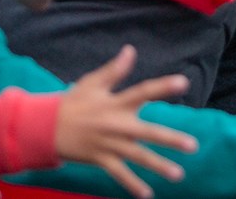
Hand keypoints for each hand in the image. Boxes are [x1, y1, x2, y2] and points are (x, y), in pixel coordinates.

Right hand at [55, 45, 198, 198]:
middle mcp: (116, 125)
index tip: (184, 83)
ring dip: (158, 166)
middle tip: (192, 146)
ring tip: (178, 174)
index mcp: (116, 103)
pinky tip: (147, 195)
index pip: (143, 92)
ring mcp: (108, 144)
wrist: (43, 128)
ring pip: (137, 157)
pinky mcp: (100, 159)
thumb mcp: (92, 83)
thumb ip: (114, 70)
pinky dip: (132, 184)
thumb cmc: (72, 103)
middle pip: (147, 133)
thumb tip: (130, 50)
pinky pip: (119, 174)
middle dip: (170, 139)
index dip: (163, 87)